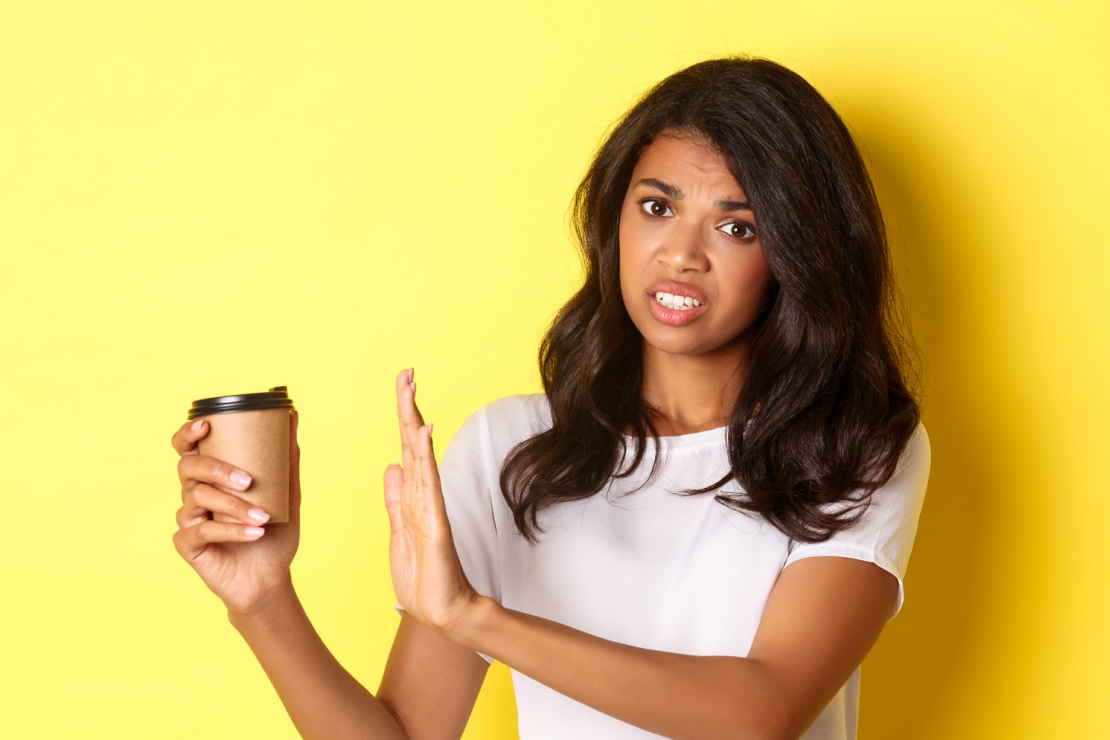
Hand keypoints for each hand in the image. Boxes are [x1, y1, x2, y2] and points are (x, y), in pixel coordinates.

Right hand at [171, 410, 301, 616]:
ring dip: (235, 506)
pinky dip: (232, 530)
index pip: (188, 448)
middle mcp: (195, 493)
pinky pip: (202, 530)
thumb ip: (287, 457)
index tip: (206, 424)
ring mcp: (189, 518)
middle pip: (189, 467)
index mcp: (212, 477)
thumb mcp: (287, 493)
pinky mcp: (187, 544)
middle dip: (217, 469)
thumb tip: (292, 415)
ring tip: (264, 518)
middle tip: (248, 481)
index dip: (188, 433)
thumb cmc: (274, 533)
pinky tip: (255, 534)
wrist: (269, 578)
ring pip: (199, 498)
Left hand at [383, 368, 479, 636]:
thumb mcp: (398, 533)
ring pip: (421, 455)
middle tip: (406, 373)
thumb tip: (391, 466)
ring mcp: (431, 507)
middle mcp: (424, 495)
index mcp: (413, 497)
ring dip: (414, 422)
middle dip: (408, 407)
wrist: (441, 611)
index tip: (403, 386)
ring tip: (411, 391)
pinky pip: (428, 484)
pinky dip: (426, 457)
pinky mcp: (435, 524)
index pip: (406, 448)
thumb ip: (396, 500)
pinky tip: (424, 434)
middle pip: (414, 443)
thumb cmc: (423, 577)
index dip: (403, 417)